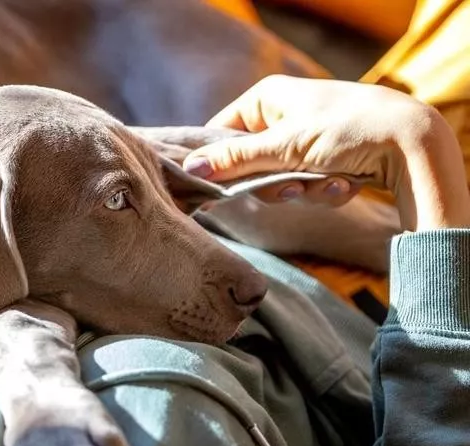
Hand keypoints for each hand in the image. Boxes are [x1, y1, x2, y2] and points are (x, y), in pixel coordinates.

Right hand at [183, 75, 469, 230]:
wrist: (412, 144)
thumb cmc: (347, 131)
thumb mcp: (284, 147)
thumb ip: (235, 160)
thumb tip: (190, 169)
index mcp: (267, 98)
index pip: (221, 133)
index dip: (219, 163)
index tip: (219, 188)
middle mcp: (283, 114)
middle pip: (250, 163)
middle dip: (274, 182)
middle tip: (292, 187)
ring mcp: (306, 136)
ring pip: (280, 178)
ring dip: (304, 189)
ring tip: (330, 183)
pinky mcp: (327, 157)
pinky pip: (307, 183)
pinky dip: (325, 188)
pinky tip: (346, 183)